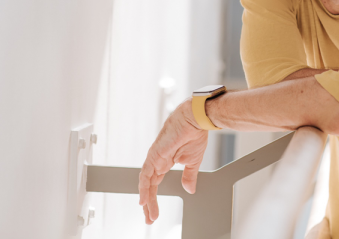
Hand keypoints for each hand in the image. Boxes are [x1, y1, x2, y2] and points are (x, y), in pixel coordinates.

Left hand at [139, 99, 207, 223]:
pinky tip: (143, 200)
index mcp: (166, 161)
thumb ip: (188, 176)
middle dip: (149, 203)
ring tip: (148, 214)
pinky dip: (143, 188)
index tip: (155, 212)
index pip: (156, 183)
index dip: (154, 198)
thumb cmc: (195, 134)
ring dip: (147, 199)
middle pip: (149, 186)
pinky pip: (146, 174)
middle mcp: (158, 160)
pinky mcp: (154, 154)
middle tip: (150, 218)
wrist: (196, 120)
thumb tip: (189, 190)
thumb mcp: (193, 162)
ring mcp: (155, 157)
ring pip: (146, 183)